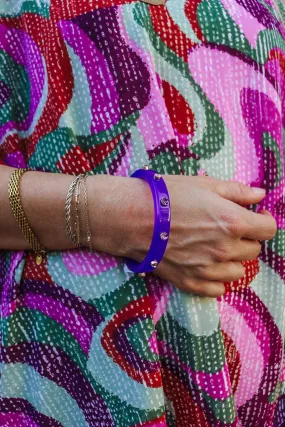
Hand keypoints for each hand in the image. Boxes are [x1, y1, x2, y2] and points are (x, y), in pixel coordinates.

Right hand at [127, 175, 276, 297]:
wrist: (132, 218)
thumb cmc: (166, 196)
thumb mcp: (204, 185)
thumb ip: (237, 192)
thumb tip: (260, 195)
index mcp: (233, 222)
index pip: (268, 229)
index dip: (265, 220)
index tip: (257, 215)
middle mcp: (225, 249)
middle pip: (254, 250)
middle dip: (246, 238)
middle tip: (229, 228)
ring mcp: (208, 270)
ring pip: (239, 271)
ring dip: (233, 259)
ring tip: (216, 247)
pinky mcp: (191, 283)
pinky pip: (218, 289)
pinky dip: (217, 278)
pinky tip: (206, 264)